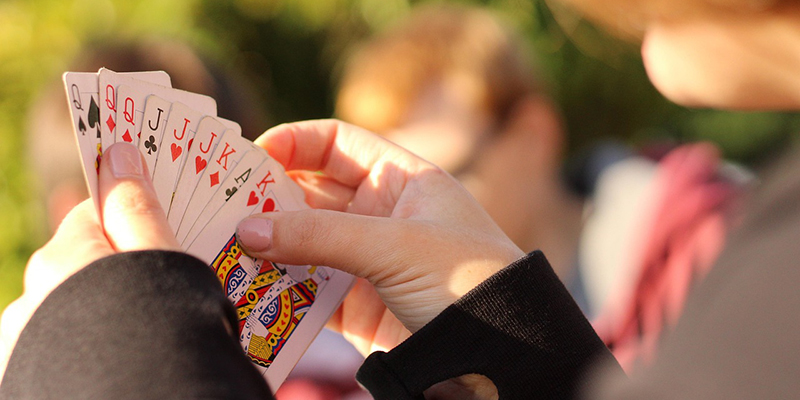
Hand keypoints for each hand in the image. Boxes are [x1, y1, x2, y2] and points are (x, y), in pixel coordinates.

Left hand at [0, 143, 178, 378]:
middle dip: (117, 271)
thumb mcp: (160, 261)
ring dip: (101, 314)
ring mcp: (25, 343)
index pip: (92, 214)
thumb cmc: (159, 329)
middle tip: (165, 292)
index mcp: (62, 258)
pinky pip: (64, 346)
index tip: (166, 231)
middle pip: (80, 265)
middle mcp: (31, 297)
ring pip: (70, 309)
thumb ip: (136, 208)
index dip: (132, 218)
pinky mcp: (28, 377)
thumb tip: (118, 152)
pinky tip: (119, 359)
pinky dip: (88, 346)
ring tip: (145, 337)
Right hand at [237, 120, 524, 354]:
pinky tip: (248, 286)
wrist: (501, 352)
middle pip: (312, 192)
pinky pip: (308, 288)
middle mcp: (382, 214)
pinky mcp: (357, 304)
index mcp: (402, 179)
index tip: (252, 155)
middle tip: (221, 205)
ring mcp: (367, 259)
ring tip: (223, 246)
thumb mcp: (394, 245)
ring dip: (268, 244)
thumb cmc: (467, 278)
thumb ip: (319, 236)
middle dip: (269, 197)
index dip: (295, 142)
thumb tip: (247, 229)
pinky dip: (279, 287)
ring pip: (304, 242)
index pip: (338, 143)